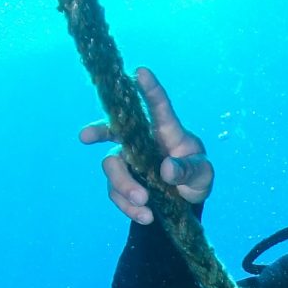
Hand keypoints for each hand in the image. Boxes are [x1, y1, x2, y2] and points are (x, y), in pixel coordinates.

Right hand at [89, 67, 213, 224]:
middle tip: (84, 136)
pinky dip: (129, 206)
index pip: (159, 107)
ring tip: (144, 202)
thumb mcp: (203, 176)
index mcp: (167, 131)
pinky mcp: (122, 182)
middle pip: (114, 130)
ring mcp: (128, 160)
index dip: (150, 89)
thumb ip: (190, 171)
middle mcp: (142, 140)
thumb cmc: (196, 176)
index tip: (140, 71)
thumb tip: (167, 170)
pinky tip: (145, 216)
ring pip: (111, 166)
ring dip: (124, 185)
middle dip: (98, 130)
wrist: (186, 202)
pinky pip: (116, 193)